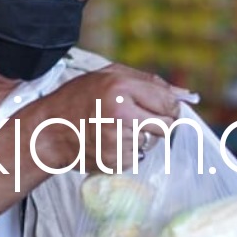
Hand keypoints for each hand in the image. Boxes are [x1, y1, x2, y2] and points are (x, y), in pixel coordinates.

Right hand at [25, 66, 184, 172]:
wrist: (49, 130)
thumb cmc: (79, 98)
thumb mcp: (110, 75)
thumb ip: (150, 82)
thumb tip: (188, 95)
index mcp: (121, 88)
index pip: (169, 102)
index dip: (170, 106)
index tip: (161, 107)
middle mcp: (122, 115)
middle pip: (167, 125)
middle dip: (159, 122)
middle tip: (138, 118)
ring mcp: (118, 140)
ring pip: (152, 142)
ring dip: (140, 136)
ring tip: (115, 128)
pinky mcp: (115, 160)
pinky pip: (137, 156)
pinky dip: (128, 150)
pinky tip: (108, 141)